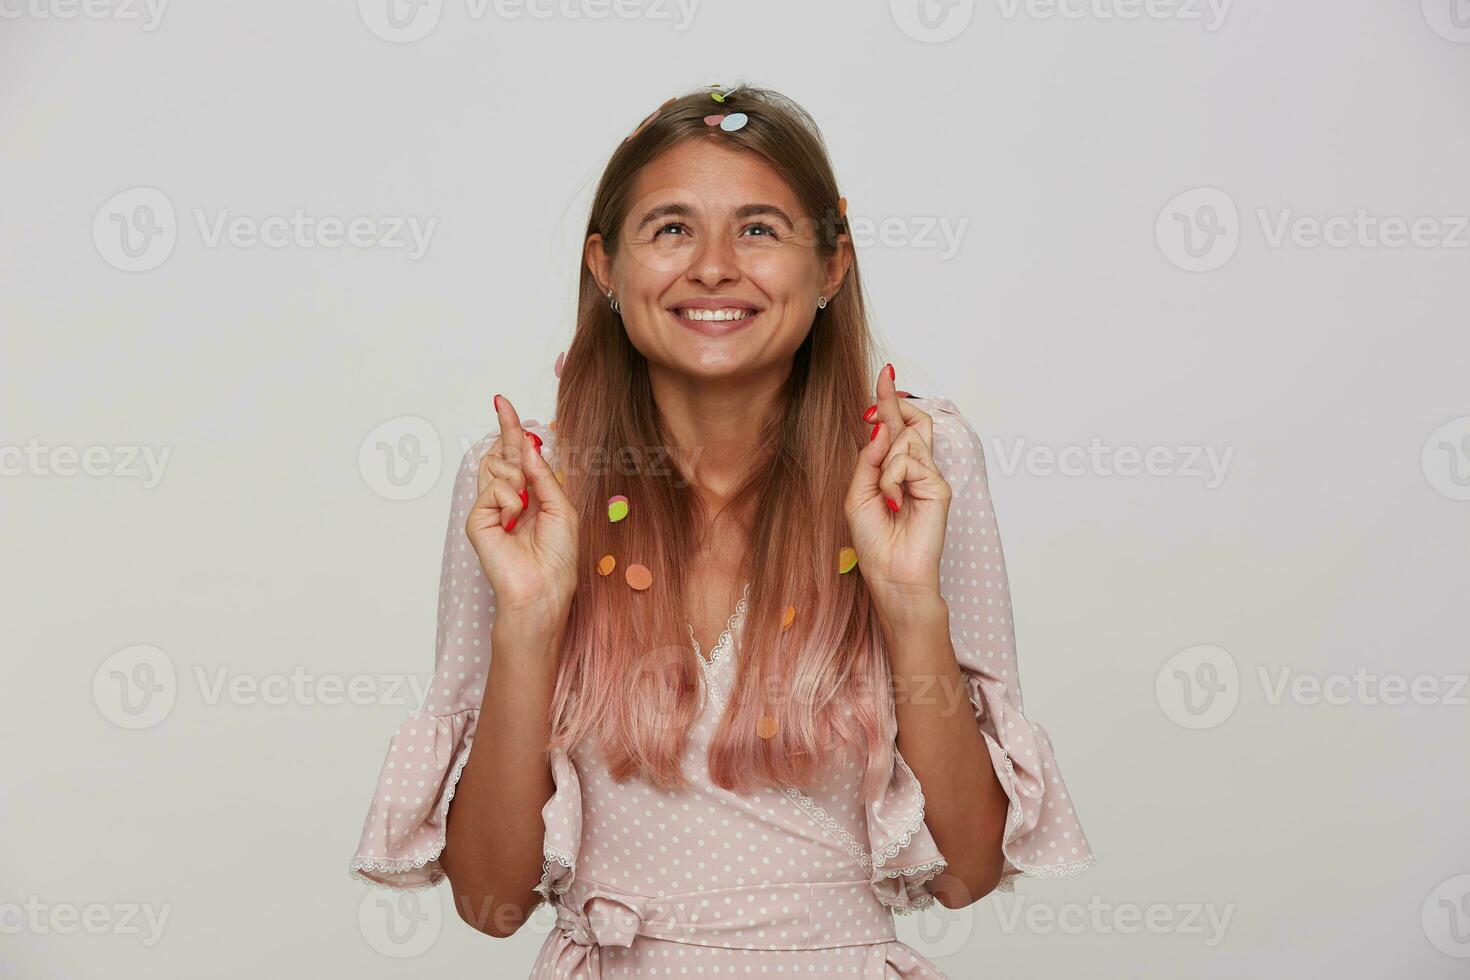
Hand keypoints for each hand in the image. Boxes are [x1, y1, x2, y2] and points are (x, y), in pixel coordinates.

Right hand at [465, 394, 579, 630]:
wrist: (543, 586)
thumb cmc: (558, 555)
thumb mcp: (561, 506)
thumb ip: (543, 474)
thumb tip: (526, 444)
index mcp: (531, 494)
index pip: (517, 454)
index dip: (511, 428)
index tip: (502, 402)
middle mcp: (508, 498)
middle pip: (502, 452)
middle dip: (507, 429)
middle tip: (504, 407)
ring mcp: (490, 507)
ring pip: (497, 466)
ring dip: (518, 479)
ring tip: (524, 509)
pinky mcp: (478, 519)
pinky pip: (494, 488)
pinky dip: (510, 500)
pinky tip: (513, 521)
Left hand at [843, 365, 950, 612]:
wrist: (891, 574)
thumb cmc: (874, 542)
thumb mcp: (858, 494)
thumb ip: (868, 459)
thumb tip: (880, 425)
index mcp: (895, 472)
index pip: (896, 429)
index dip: (889, 401)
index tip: (885, 373)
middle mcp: (915, 470)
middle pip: (911, 422)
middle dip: (894, 403)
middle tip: (885, 379)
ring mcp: (930, 477)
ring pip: (906, 441)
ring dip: (885, 464)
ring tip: (886, 496)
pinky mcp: (939, 487)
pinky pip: (908, 462)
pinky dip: (893, 478)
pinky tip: (894, 501)